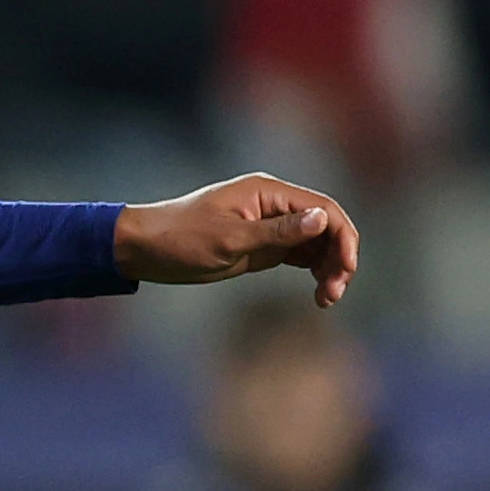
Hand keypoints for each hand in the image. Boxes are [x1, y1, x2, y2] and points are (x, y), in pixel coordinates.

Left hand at [117, 174, 358, 304]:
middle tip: (334, 292)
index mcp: (268, 192)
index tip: (346, 269)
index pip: (323, 209)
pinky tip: (317, 293)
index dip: (342, 237)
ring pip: (316, 243)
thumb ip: (277, 231)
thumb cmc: (180, 239)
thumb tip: (321, 219)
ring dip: (328, 268)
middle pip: (325, 227)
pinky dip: (313, 272)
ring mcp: (270, 225)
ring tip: (326, 298)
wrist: (143, 249)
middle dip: (338, 257)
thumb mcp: (229, 239)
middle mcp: (274, 205)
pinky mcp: (262, 245)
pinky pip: (300, 255)